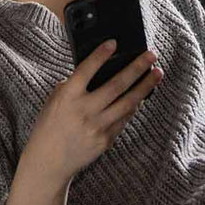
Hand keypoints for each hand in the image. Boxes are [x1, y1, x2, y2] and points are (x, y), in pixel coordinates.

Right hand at [19, 39, 163, 184]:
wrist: (48, 161)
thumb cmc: (50, 126)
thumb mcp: (56, 100)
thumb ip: (74, 85)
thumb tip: (99, 70)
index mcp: (67, 97)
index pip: (86, 70)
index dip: (100, 55)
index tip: (114, 42)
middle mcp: (83, 110)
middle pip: (116, 85)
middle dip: (137, 68)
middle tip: (151, 56)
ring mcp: (96, 127)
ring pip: (128, 103)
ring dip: (145, 87)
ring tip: (157, 74)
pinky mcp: (106, 140)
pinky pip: (124, 119)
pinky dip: (134, 106)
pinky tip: (142, 96)